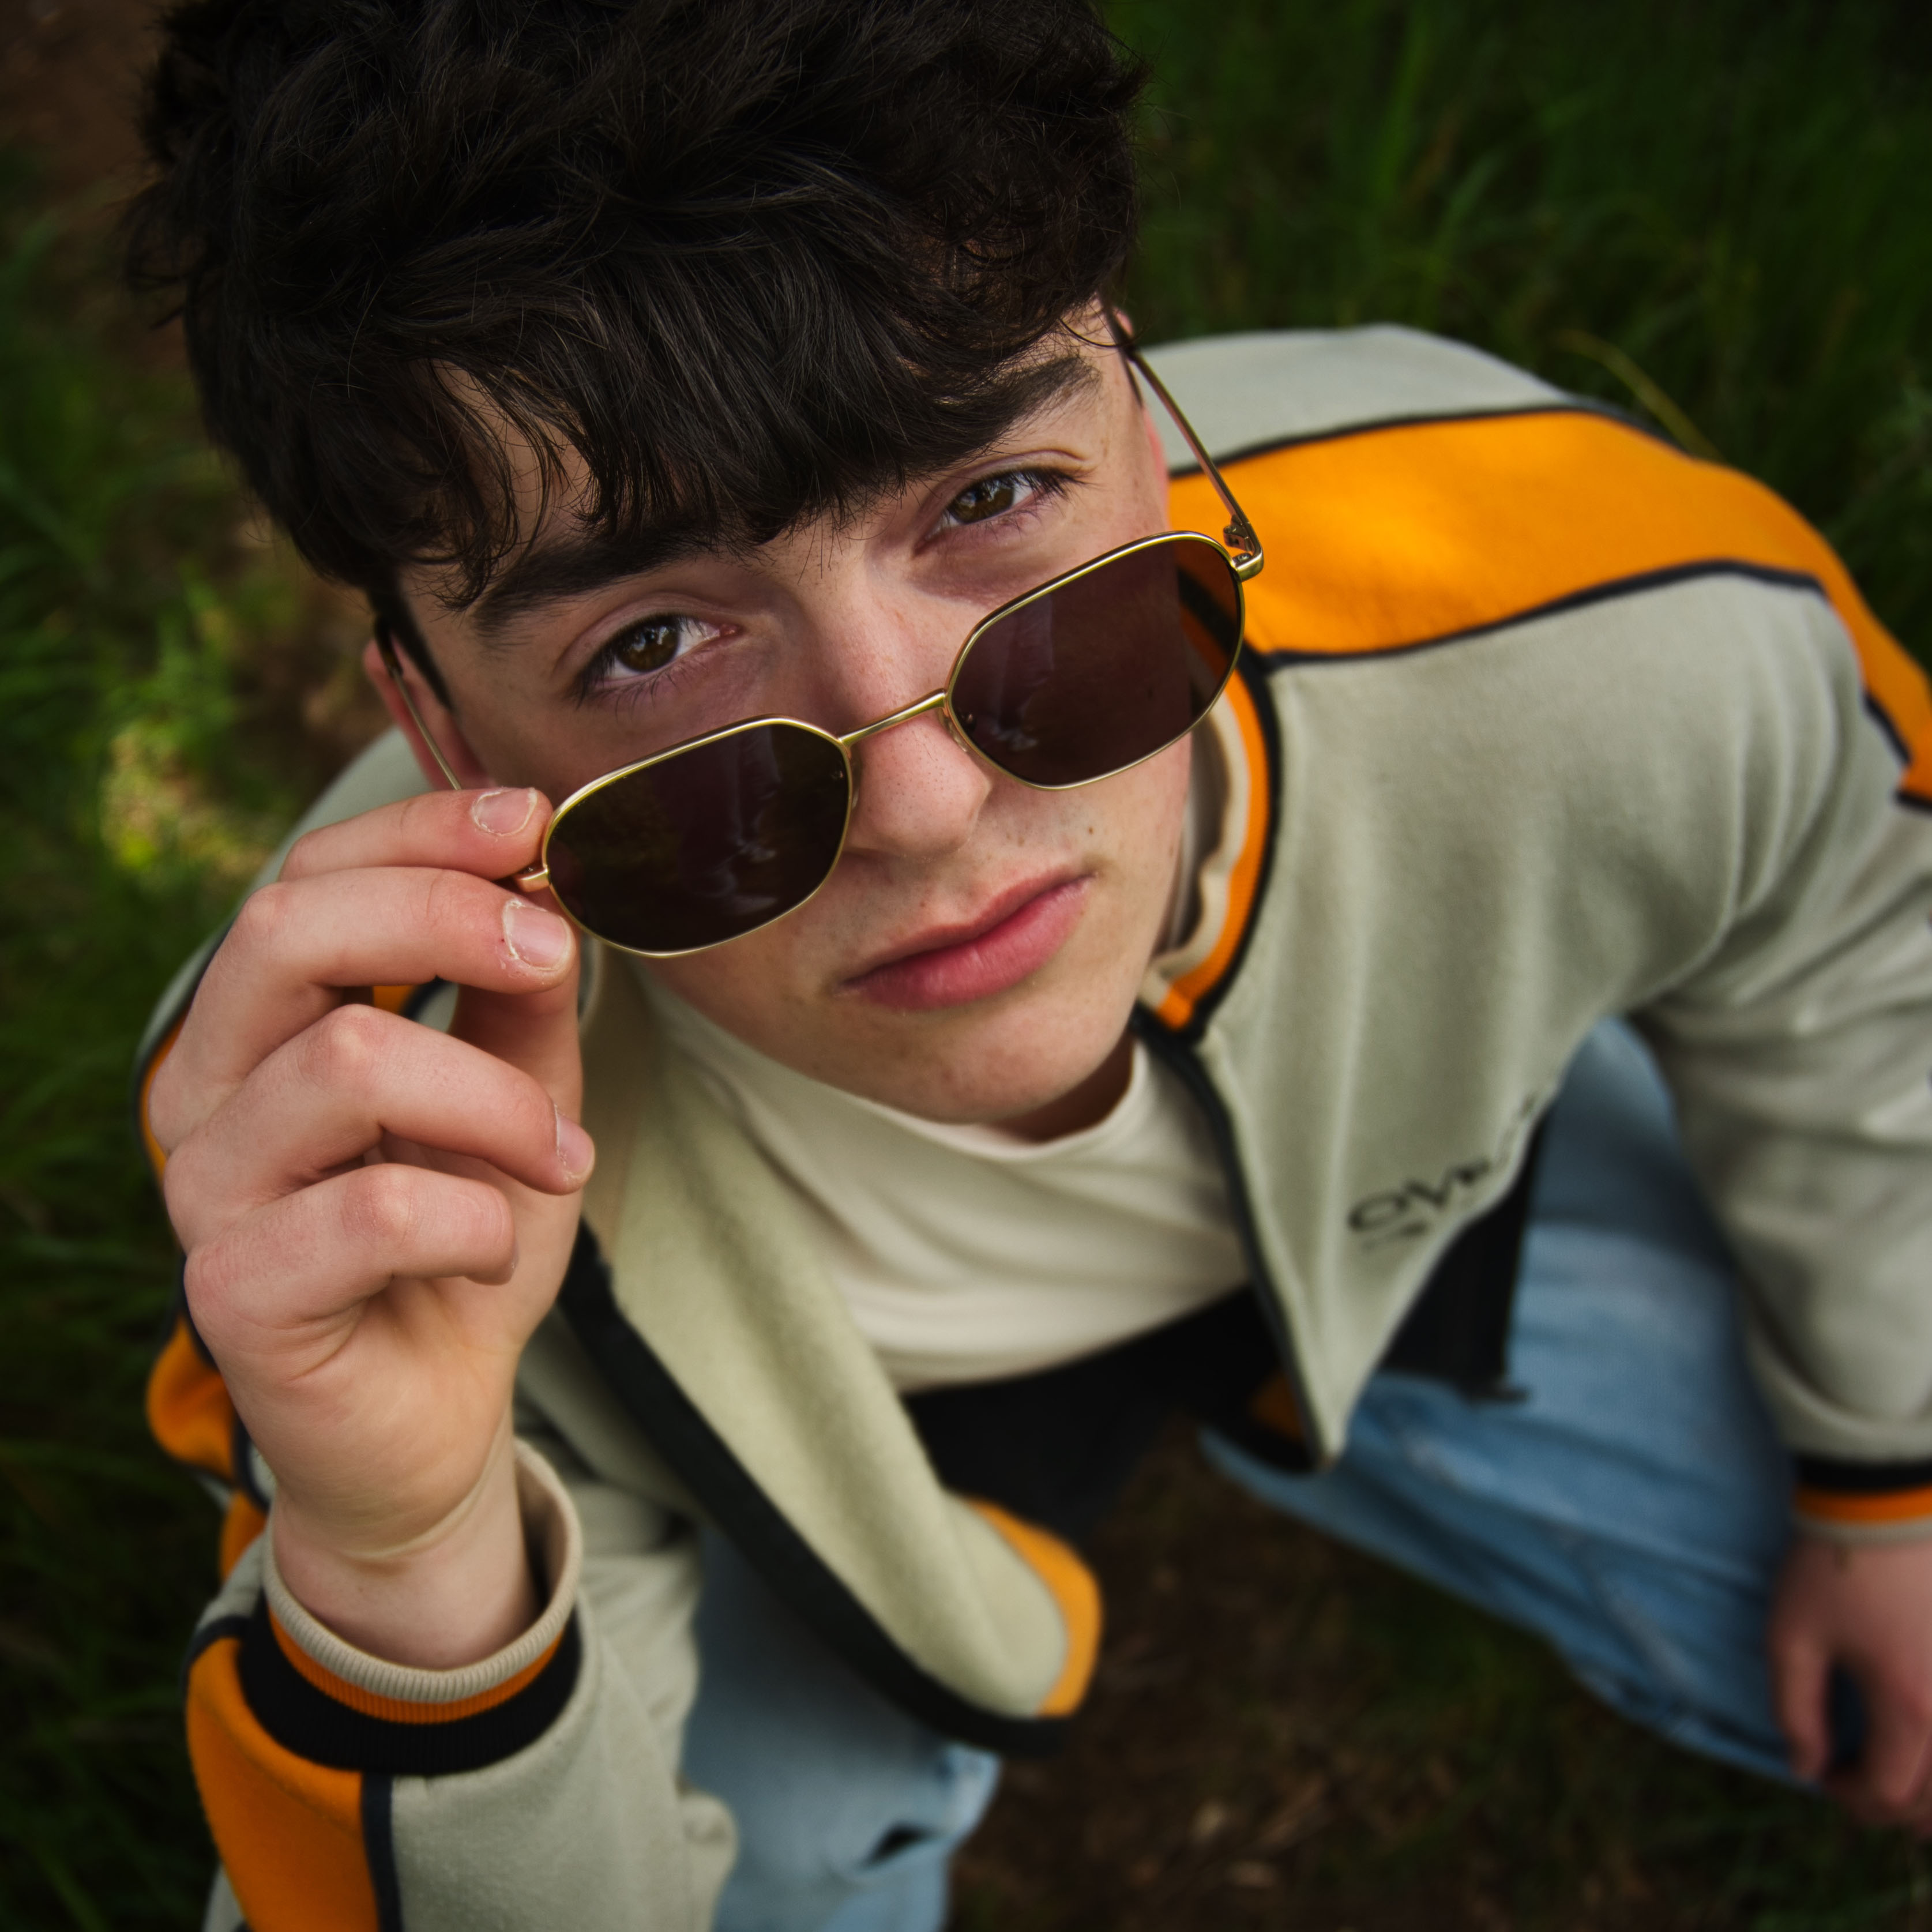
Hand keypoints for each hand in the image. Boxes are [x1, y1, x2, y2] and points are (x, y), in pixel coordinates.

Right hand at [149, 786, 591, 1666]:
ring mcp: (210, 1189)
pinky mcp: (235, 1291)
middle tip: (555, 955)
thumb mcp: (518, 1095)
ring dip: (493, 1100)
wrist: (437, 1410)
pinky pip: (372, 1209)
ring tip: (561, 1158)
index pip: (307, 876)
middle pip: (287, 929)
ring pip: (346, 1059)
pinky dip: (473, 1217)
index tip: (533, 822)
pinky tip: (494, 1246)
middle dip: (445, 917)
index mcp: (266, 1023)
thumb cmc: (463, 1237)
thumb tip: (551, 879)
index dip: (418, 831)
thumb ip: (521, 995)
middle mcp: (211, 1088)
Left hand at [1769, 1531, 1931, 1829]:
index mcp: (1910, 1706)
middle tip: (1855, 1786)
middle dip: (1892, 1806)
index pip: (1887, 1790)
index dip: (1851, 1794)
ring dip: (1931, 1797)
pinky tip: (1926, 1761)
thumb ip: (1796, 1709)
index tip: (1823, 1772)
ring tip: (1896, 1787)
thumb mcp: (1793, 1636)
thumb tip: (1806, 1768)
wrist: (1882, 1505)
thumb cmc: (1831, 1569)